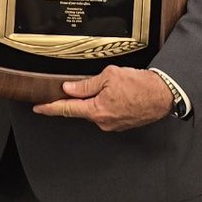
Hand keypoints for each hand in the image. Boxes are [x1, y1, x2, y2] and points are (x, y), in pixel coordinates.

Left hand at [31, 65, 172, 131]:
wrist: (162, 94)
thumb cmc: (139, 85)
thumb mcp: (109, 76)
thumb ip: (86, 84)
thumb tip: (69, 88)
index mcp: (96, 110)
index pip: (66, 109)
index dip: (50, 108)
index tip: (39, 108)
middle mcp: (102, 121)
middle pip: (82, 109)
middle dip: (82, 96)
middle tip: (91, 83)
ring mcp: (112, 125)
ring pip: (96, 109)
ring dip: (97, 98)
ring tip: (113, 86)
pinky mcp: (121, 124)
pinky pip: (107, 112)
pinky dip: (107, 103)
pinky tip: (117, 94)